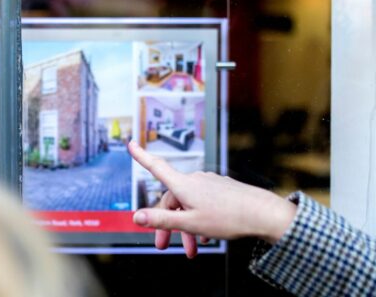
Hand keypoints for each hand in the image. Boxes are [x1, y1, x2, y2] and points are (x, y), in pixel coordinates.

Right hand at [128, 142, 296, 257]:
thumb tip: (136, 217)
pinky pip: (203, 204)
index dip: (141, 156)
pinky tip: (206, 236)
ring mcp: (209, 184)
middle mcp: (195, 180)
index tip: (131, 144)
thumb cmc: (228, 218)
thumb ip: (161, 220)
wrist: (263, 214)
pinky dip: (199, 219)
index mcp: (183, 185)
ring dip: (186, 226)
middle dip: (167, 223)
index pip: (156, 167)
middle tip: (164, 245)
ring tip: (193, 249)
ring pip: (188, 204)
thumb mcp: (189, 223)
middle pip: (172, 200)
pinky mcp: (222, 189)